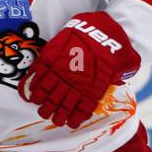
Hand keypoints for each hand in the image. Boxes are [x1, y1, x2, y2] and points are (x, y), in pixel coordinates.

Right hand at [20, 11, 140, 128]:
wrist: (100, 28)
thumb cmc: (113, 46)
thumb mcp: (121, 64)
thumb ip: (118, 74)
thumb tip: (120, 79)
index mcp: (92, 90)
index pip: (80, 111)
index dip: (72, 119)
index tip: (67, 123)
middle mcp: (74, 84)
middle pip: (60, 105)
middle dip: (53, 114)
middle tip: (48, 116)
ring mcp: (61, 71)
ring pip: (47, 93)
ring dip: (41, 103)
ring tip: (39, 108)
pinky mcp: (51, 58)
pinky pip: (39, 76)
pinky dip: (33, 86)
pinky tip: (31, 92)